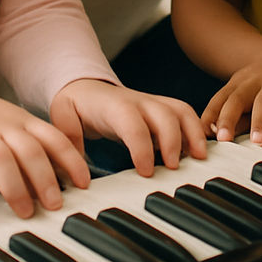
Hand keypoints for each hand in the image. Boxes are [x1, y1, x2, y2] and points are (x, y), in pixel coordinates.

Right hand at [0, 87, 90, 226]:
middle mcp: (3, 127)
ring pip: (0, 159)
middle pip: (29, 149)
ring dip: (15, 187)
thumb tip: (57, 186)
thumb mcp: (11, 128)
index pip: (53, 138)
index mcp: (22, 122)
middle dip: (45, 177)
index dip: (71, 160)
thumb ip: (32, 150)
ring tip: (25, 213)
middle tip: (55, 205)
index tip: (83, 184)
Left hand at [49, 79, 207, 175]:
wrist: (87, 87)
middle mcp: (139, 102)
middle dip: (174, 140)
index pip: (132, 122)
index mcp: (114, 105)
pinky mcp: (163, 110)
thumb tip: (78, 175)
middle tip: (174, 169)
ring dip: (193, 133)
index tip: (146, 172)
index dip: (142, 146)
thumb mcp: (62, 117)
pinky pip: (186, 115)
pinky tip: (199, 153)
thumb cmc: (76, 105)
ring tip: (200, 159)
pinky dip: (197, 131)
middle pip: (165, 113)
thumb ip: (68, 141)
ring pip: (181, 110)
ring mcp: (154, 104)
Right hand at [202, 41, 261, 144]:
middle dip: (228, 118)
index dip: (260, 121)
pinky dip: (206, 115)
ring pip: (221, 98)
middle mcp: (252, 80)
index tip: (257, 141)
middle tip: (223, 140)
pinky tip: (199, 131)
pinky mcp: (227, 88)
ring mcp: (237, 82)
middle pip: (237, 98)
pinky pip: (214, 101)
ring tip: (204, 137)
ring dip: (212, 117)